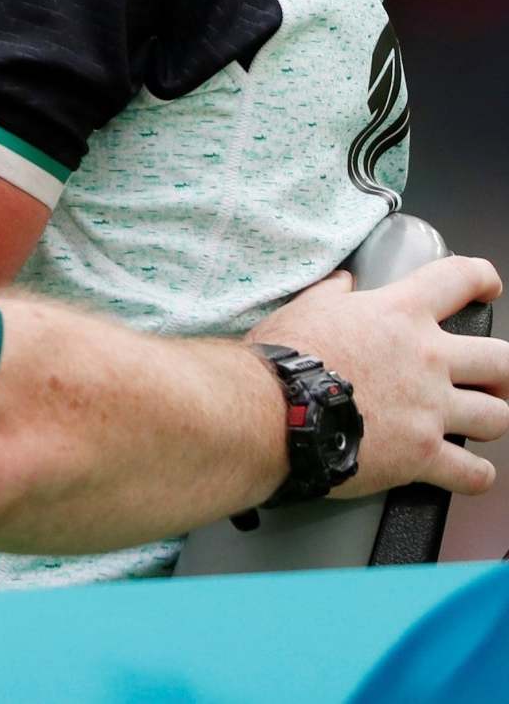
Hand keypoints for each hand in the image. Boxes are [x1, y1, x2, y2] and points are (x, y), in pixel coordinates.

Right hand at [249, 255, 508, 497]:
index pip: (459, 280)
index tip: (488, 287)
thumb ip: (333, 294)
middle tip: (492, 378)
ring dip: (490, 420)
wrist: (270, 410)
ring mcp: (430, 410)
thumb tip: (344, 283)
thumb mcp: (304, 308)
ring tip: (477, 424)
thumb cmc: (283, 358)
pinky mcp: (422, 455)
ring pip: (497, 417)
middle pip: (501, 360)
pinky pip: (473, 474)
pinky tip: (468, 474)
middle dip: (502, 371)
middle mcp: (427, 360)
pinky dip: (475, 476)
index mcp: (400, 315)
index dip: (481, 279)